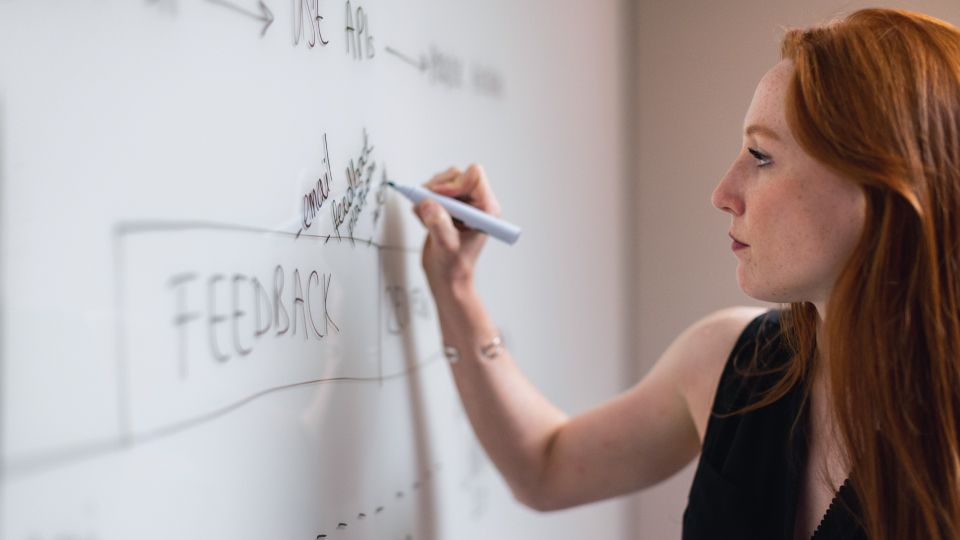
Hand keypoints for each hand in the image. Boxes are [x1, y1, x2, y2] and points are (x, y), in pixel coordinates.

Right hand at [413, 164, 500, 294]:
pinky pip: (432, 192)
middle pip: (456, 175)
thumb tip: (428, 203)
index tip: (439, 198)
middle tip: (427, 205)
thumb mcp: (446, 247)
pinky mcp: (447, 207)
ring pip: (443, 181)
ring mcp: (461, 204)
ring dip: (428, 195)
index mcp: (486, 209)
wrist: (447, 277)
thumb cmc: (455, 267)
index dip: (454, 184)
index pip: (474, 177)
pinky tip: (424, 220)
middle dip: (437, 188)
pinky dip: (423, 202)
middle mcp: (476, 203)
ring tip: (425, 217)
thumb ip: (439, 224)